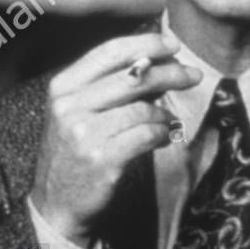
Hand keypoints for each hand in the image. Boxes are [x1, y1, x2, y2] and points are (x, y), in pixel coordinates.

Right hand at [30, 33, 201, 248]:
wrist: (57, 205)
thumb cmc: (74, 153)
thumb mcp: (77, 112)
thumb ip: (108, 86)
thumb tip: (155, 61)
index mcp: (63, 87)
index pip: (109, 52)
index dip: (145, 44)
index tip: (172, 45)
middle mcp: (69, 106)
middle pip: (132, 77)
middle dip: (169, 72)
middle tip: (193, 75)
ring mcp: (84, 133)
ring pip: (143, 108)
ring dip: (164, 113)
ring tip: (170, 120)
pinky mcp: (102, 159)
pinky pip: (146, 135)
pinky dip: (162, 134)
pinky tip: (164, 136)